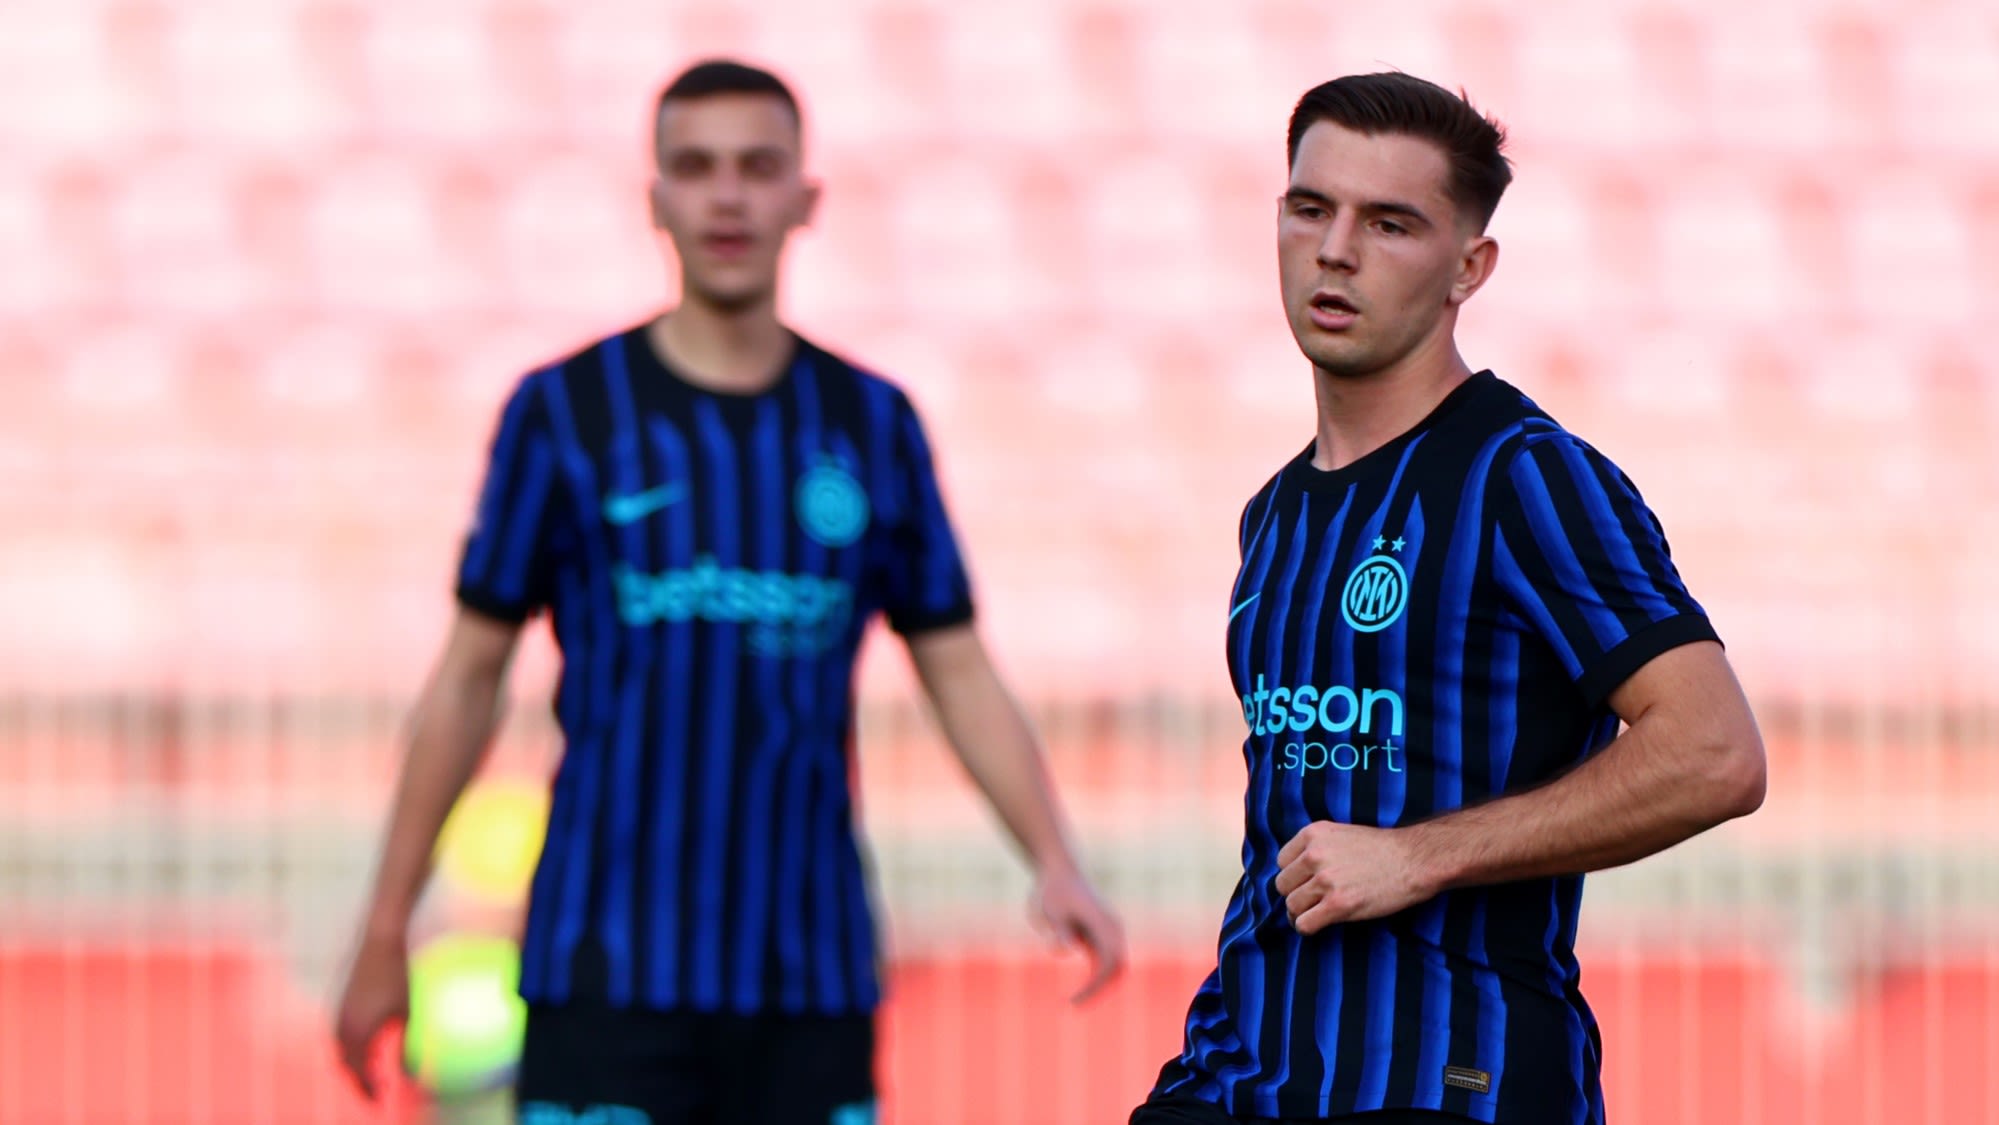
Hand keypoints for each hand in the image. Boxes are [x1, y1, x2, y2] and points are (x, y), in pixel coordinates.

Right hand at [333, 931, 409, 1100]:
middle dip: (358, 1079)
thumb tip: (412, 1073)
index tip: (379, 1098)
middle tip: (375, 1089)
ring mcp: (337, 1012)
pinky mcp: (340, 1000)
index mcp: (357, 1032)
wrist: (378, 940)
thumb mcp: (407, 1012)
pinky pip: (340, 1033)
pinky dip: (351, 1045)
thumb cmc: (397, 974)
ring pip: (340, 1048)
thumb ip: (406, 1045)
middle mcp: (341, 1025)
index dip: (368, 1088)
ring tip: (373, 1069)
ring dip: (353, 1062)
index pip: (358, 1072)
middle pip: (345, 1064)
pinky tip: (368, 1043)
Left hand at [1028, 864, 1126, 1003]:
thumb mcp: (1051, 911)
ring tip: (1077, 1001)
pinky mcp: (1102, 932)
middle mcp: (1113, 928)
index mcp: (1104, 924)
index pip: (1109, 964)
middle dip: (1101, 990)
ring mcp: (1110, 930)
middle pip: (1118, 968)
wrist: (1059, 870)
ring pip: (1115, 965)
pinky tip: (1081, 988)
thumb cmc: (1053, 890)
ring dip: (1101, 984)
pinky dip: (1097, 976)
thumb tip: (1064, 952)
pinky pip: (1106, 960)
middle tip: (1075, 1005)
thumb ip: (1059, 930)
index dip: (1095, 986)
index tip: (1074, 1000)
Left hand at [1274, 821, 1437, 935]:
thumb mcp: (1341, 835)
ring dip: (1302, 913)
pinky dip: (1307, 928)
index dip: (1294, 875)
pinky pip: (1304, 924)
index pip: (1282, 862)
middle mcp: (1314, 855)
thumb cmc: (1381, 849)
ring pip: (1291, 906)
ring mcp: (1325, 880)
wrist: (1414, 860)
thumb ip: (1316, 848)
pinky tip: (1319, 924)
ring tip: (1318, 913)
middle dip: (1296, 894)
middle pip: (1283, 885)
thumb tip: (1294, 873)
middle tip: (1314, 900)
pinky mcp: (1338, 905)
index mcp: (1313, 834)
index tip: (1308, 882)